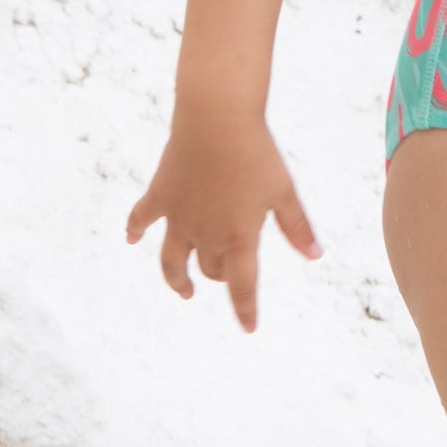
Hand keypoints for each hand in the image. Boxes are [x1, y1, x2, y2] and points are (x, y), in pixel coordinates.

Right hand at [125, 107, 322, 333]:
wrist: (217, 119)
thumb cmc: (257, 153)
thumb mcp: (284, 191)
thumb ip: (297, 227)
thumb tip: (315, 256)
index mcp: (238, 237)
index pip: (242, 286)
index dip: (246, 309)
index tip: (248, 328)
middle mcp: (205, 234)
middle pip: (210, 269)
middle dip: (218, 277)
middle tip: (224, 276)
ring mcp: (178, 217)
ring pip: (172, 260)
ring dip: (176, 278)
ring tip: (184, 289)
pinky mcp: (160, 195)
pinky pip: (141, 219)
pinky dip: (134, 231)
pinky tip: (130, 240)